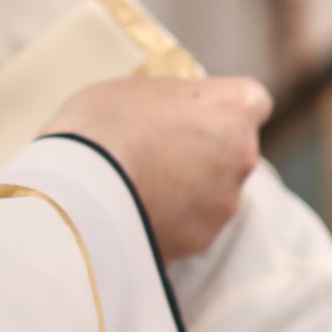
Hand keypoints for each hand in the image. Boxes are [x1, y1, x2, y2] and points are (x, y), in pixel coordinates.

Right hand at [42, 77, 272, 260]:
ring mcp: (225, 203)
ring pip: (214, 193)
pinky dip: (171, 221)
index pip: (251, 102)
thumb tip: (161, 115)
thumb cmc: (102, 125)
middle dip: (204, 152)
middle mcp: (244, 155)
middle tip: (158, 152)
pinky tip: (134, 212)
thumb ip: (165, 102)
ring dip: (188, 191)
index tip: (194, 113)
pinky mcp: (202, 240)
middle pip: (234, 151)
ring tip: (139, 187)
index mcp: (233, 107)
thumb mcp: (132, 90)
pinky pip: (190, 226)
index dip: (221, 109)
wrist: (80, 188)